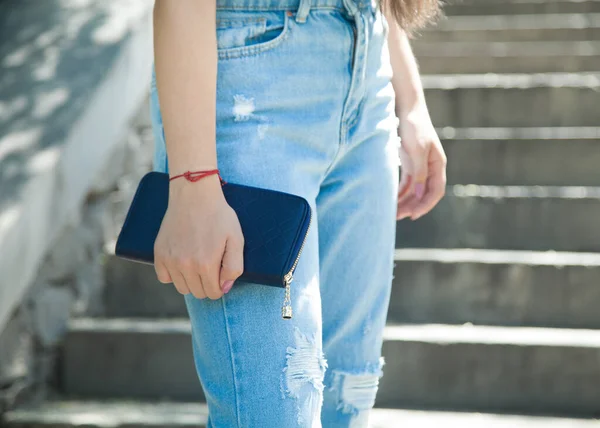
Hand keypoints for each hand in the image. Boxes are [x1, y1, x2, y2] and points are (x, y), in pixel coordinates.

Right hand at [153, 174, 244, 298]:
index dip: (219, 286)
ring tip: (197, 262)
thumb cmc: (218, 215)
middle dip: (206, 284)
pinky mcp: (159, 253)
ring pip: (181, 288)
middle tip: (211, 266)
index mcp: (206, 264)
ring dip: (191, 280)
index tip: (220, 274)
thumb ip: (234, 267)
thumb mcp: (236, 239)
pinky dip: (173, 274)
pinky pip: (164, 277)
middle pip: (197, 292)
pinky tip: (182, 260)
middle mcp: (185, 265)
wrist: (194, 195)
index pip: (212, 293)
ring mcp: (170, 260)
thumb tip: (224, 287)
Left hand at [395, 105, 446, 220]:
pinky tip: (391, 201)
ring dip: (405, 202)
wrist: (406, 108)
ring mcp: (420, 166)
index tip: (414, 215)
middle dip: (412, 206)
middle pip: (424, 193)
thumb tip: (421, 195)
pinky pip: (407, 183)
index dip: (426, 205)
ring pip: (414, 190)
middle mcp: (431, 167)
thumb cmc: (414, 126)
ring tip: (392, 213)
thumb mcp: (416, 150)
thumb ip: (420, 173)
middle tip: (398, 217)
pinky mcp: (409, 163)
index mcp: (437, 164)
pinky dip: (400, 193)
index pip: (436, 191)